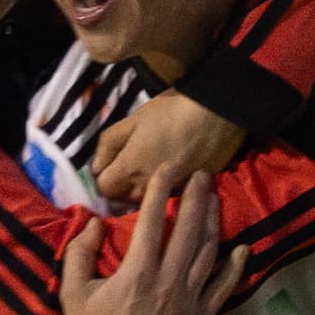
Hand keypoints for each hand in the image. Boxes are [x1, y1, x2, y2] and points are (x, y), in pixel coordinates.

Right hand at [56, 170, 245, 314]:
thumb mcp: (72, 291)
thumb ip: (80, 252)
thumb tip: (94, 221)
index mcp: (136, 273)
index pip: (152, 221)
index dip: (160, 191)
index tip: (168, 169)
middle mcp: (167, 282)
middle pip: (188, 230)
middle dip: (196, 198)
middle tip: (202, 174)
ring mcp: (188, 302)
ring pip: (207, 253)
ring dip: (214, 222)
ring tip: (215, 198)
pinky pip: (223, 288)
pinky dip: (234, 267)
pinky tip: (242, 248)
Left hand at [91, 91, 243, 199]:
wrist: (217, 116)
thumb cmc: (171, 113)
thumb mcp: (132, 120)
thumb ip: (108, 144)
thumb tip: (96, 166)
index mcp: (129, 170)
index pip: (102, 189)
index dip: (101, 178)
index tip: (109, 166)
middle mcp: (146, 188)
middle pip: (122, 200)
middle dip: (120, 188)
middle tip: (127, 168)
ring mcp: (169, 193)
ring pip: (146, 201)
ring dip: (141, 192)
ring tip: (148, 173)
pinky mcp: (189, 191)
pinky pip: (168, 198)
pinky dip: (164, 190)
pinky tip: (170, 174)